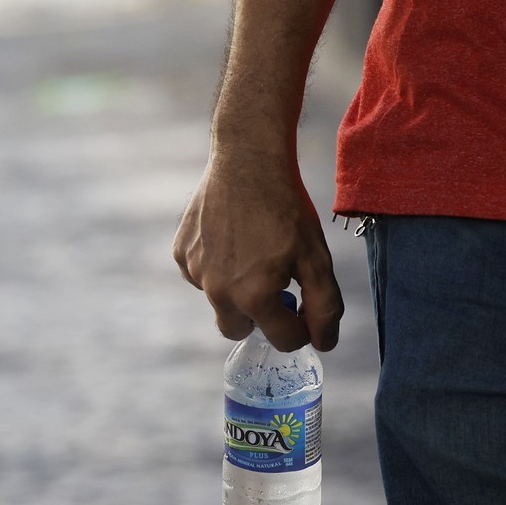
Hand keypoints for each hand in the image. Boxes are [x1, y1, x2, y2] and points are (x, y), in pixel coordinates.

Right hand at [173, 148, 343, 351]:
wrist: (247, 160)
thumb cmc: (286, 209)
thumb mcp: (316, 258)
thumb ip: (324, 306)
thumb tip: (325, 344)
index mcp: (253, 296)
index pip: (283, 340)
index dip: (302, 328)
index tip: (306, 308)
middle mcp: (217, 291)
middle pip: (241, 331)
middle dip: (262, 318)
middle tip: (278, 285)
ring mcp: (194, 272)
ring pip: (220, 303)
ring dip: (238, 291)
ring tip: (255, 253)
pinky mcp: (181, 253)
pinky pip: (201, 277)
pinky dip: (218, 269)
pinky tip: (233, 240)